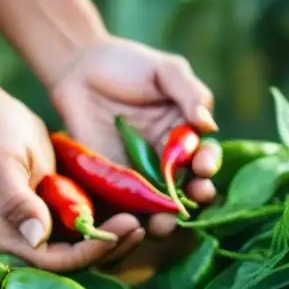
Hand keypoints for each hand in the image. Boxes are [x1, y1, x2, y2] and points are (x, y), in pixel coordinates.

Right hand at [0, 92, 145, 270]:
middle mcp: (29, 240)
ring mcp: (48, 228)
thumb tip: (37, 237)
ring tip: (146, 220)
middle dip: (110, 248)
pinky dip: (113, 221)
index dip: (89, 252)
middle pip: (75, 262)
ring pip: (88, 248)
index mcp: (8, 237)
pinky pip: (91, 226)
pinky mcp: (63, 213)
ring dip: (117, 239)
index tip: (120, 229)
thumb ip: (14, 201)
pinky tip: (138, 208)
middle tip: (141, 225)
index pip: (53, 262)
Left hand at [49, 37, 222, 236]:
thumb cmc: (127, 64)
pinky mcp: (110, 185)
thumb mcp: (166, 71)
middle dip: (194, 197)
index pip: (204, 157)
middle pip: (186, 188)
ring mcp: (138, 176)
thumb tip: (209, 125)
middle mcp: (166, 161)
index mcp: (185, 136)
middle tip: (194, 198)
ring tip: (164, 223)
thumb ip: (190, 93)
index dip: (208, 164)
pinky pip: (123, 207)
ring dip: (165, 218)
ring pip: (157, 206)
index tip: (203, 166)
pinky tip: (131, 224)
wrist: (79, 68)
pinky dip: (129, 219)